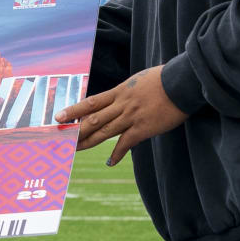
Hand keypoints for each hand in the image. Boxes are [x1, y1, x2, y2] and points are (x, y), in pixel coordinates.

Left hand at [55, 65, 186, 166]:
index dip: (73, 110)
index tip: (59, 116)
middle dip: (76, 130)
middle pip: (93, 119)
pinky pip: (125, 143)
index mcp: (119, 91)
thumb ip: (127, 91)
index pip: (91, 102)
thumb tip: (120, 97)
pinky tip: (109, 162)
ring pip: (104, 132)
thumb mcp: (139, 81)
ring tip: (74, 150)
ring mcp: (131, 117)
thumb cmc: (163, 79)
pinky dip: (116, 153)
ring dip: (88, 142)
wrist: (180, 83)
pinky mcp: (143, 128)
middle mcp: (121, 104)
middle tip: (61, 138)